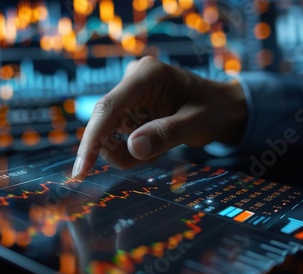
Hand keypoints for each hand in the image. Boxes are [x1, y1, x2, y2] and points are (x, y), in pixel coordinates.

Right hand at [71, 56, 246, 178]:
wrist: (221, 108)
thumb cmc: (213, 110)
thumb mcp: (198, 124)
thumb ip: (167, 134)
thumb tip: (133, 148)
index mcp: (147, 75)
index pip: (109, 107)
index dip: (92, 139)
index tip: (81, 171)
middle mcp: (131, 80)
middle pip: (104, 123)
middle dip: (119, 149)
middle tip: (154, 156)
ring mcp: (127, 95)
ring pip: (110, 135)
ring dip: (133, 150)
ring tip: (165, 142)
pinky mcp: (127, 108)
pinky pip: (118, 137)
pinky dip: (135, 148)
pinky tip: (157, 141)